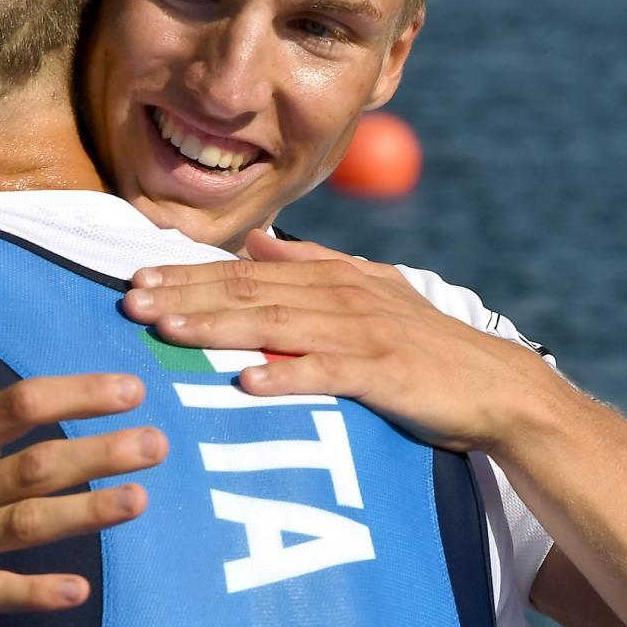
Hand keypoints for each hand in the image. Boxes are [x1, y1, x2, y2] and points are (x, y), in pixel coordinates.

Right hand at [0, 282, 167, 626]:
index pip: (18, 406)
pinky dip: (36, 593)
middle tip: (158, 443)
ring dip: (85, 514)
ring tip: (140, 500)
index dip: (76, 394)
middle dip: (101, 453)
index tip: (129, 389)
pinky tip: (80, 589)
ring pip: (26, 526)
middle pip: (37, 466)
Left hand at [122, 228, 549, 453]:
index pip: (248, 273)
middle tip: (130, 302)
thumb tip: (252, 242)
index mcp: (335, 276)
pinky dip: (288, 376)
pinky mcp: (386, 374)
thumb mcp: (370, 289)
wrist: (496, 385)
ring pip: (278, 326)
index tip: (138, 278)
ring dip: (219, 328)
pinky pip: (329, 374)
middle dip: (187, 296)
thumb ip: (311, 263)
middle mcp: (344, 296)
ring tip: (169, 332)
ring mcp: (365, 333)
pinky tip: (248, 383)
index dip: (190, 275)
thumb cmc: (425, 344)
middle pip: (251, 292)